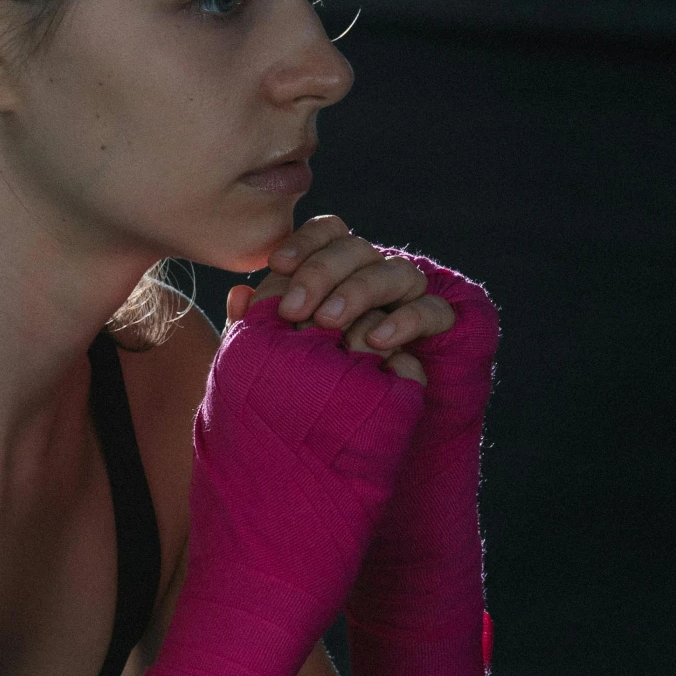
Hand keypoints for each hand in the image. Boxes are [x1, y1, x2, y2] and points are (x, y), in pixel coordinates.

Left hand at [225, 216, 456, 385]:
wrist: (351, 441)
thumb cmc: (306, 393)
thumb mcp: (273, 363)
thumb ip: (256, 329)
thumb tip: (238, 294)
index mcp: (336, 274)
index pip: (328, 234)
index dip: (306, 241)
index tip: (277, 265)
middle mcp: (373, 278)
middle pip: (356, 248)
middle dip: (321, 272)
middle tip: (295, 310)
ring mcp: (407, 300)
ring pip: (396, 271)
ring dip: (359, 291)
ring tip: (330, 323)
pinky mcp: (437, 329)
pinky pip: (431, 311)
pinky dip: (405, 320)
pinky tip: (377, 341)